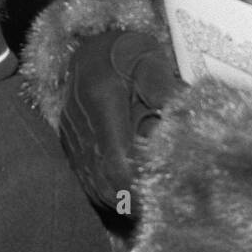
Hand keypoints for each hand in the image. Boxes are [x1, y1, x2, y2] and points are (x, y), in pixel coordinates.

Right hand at [60, 30, 179, 215]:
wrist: (90, 45)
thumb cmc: (126, 51)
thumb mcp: (149, 59)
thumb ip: (164, 88)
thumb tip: (185, 119)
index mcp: (100, 100)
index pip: (117, 162)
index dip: (139, 187)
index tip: (164, 196)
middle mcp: (78, 122)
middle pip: (104, 181)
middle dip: (132, 200)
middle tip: (161, 206)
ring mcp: (70, 134)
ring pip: (93, 184)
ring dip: (119, 199)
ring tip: (147, 203)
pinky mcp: (67, 141)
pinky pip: (84, 177)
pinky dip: (106, 190)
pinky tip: (127, 191)